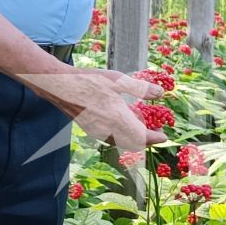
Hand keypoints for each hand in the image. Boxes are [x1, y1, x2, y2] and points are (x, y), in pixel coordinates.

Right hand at [44, 68, 165, 151]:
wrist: (60, 86)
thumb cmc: (88, 81)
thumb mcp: (117, 80)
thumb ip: (140, 88)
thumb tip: (161, 93)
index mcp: (118, 120)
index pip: (142, 138)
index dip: (155, 138)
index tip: (165, 136)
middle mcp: (108, 131)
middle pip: (133, 144)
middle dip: (146, 140)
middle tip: (157, 131)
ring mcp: (98, 132)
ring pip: (122, 142)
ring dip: (134, 137)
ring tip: (142, 124)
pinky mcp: (90, 129)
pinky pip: (112, 138)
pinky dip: (122, 134)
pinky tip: (124, 120)